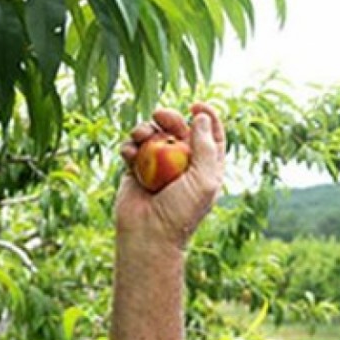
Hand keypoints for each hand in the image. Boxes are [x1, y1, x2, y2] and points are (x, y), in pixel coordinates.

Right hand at [115, 102, 225, 247]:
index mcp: (205, 167)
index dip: (206, 116)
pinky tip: (128, 153)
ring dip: (144, 128)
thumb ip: (206, 147)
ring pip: (152, 135)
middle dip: (169, 118)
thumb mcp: (204, 180)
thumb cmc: (181, 211)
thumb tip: (201, 116)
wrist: (148, 235)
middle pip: (178, 129)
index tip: (196, 105)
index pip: (210, 135)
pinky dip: (129, 145)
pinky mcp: (135, 170)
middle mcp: (182, 164)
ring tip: (138, 135)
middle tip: (160, 115)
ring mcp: (158, 166)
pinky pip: (132, 148)